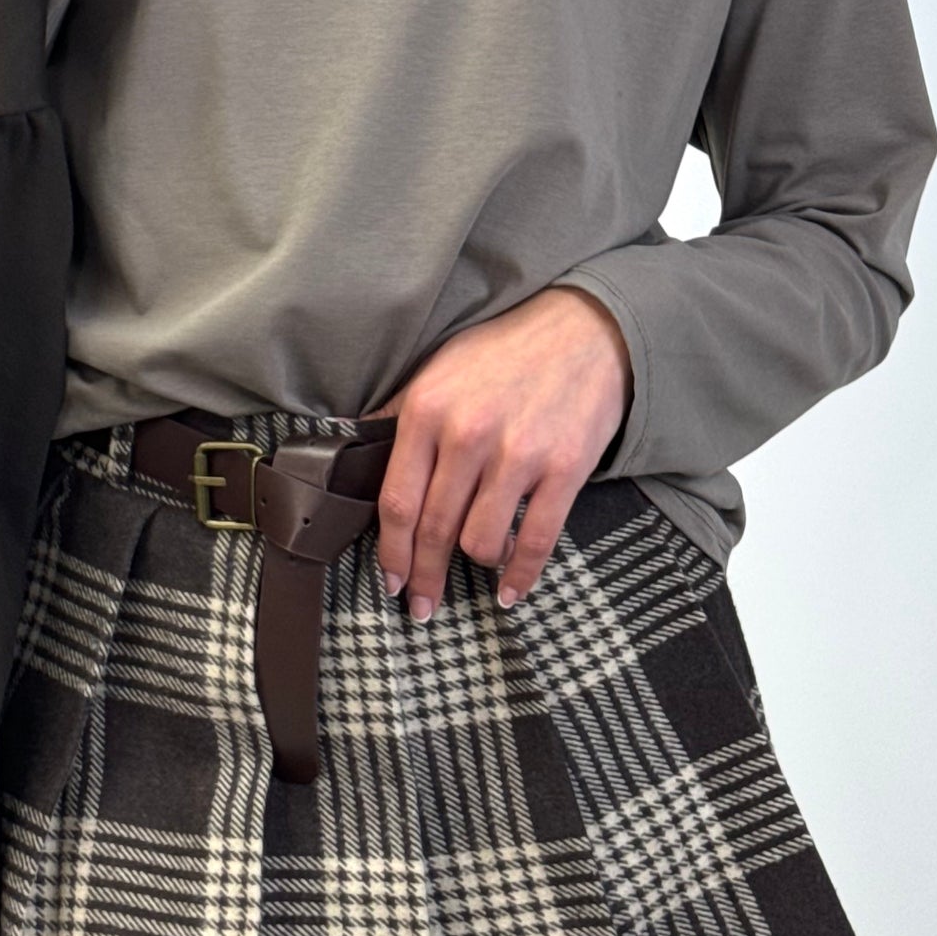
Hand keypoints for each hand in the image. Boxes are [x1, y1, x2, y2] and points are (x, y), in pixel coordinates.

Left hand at [370, 286, 631, 621]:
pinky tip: (510, 591)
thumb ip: (399, 415)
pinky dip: (521, 575)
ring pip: (481, 541)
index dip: (391, 551)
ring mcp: (519, 454)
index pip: (397, 501)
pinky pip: (537, 541)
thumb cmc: (504, 352)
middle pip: (434, 529)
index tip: (390, 580)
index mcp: (428, 410)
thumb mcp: (438, 369)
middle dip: (424, 576)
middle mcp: (468, 434)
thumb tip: (354, 452)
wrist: (583, 330)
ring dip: (475, 565)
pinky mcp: (565, 469)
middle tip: (421, 605)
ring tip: (474, 572)